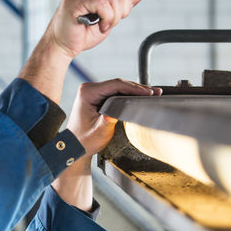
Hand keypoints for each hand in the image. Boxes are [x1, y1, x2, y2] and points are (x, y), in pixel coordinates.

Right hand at [44, 0, 146, 58]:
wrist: (62, 44)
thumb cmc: (82, 31)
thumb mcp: (111, 15)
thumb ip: (126, 1)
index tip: (120, 12)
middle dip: (123, 10)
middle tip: (111, 21)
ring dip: (114, 16)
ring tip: (104, 24)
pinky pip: (103, 4)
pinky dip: (106, 18)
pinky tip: (99, 24)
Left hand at [51, 79, 159, 210]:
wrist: (75, 146)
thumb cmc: (84, 140)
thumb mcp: (99, 132)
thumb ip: (108, 121)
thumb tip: (116, 113)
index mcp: (87, 93)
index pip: (115, 85)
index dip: (134, 88)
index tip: (148, 92)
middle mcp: (89, 89)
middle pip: (118, 84)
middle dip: (137, 88)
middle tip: (155, 92)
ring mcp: (93, 91)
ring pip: (118, 87)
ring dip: (134, 91)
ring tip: (152, 93)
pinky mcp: (97, 96)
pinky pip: (115, 92)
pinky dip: (128, 94)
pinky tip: (140, 96)